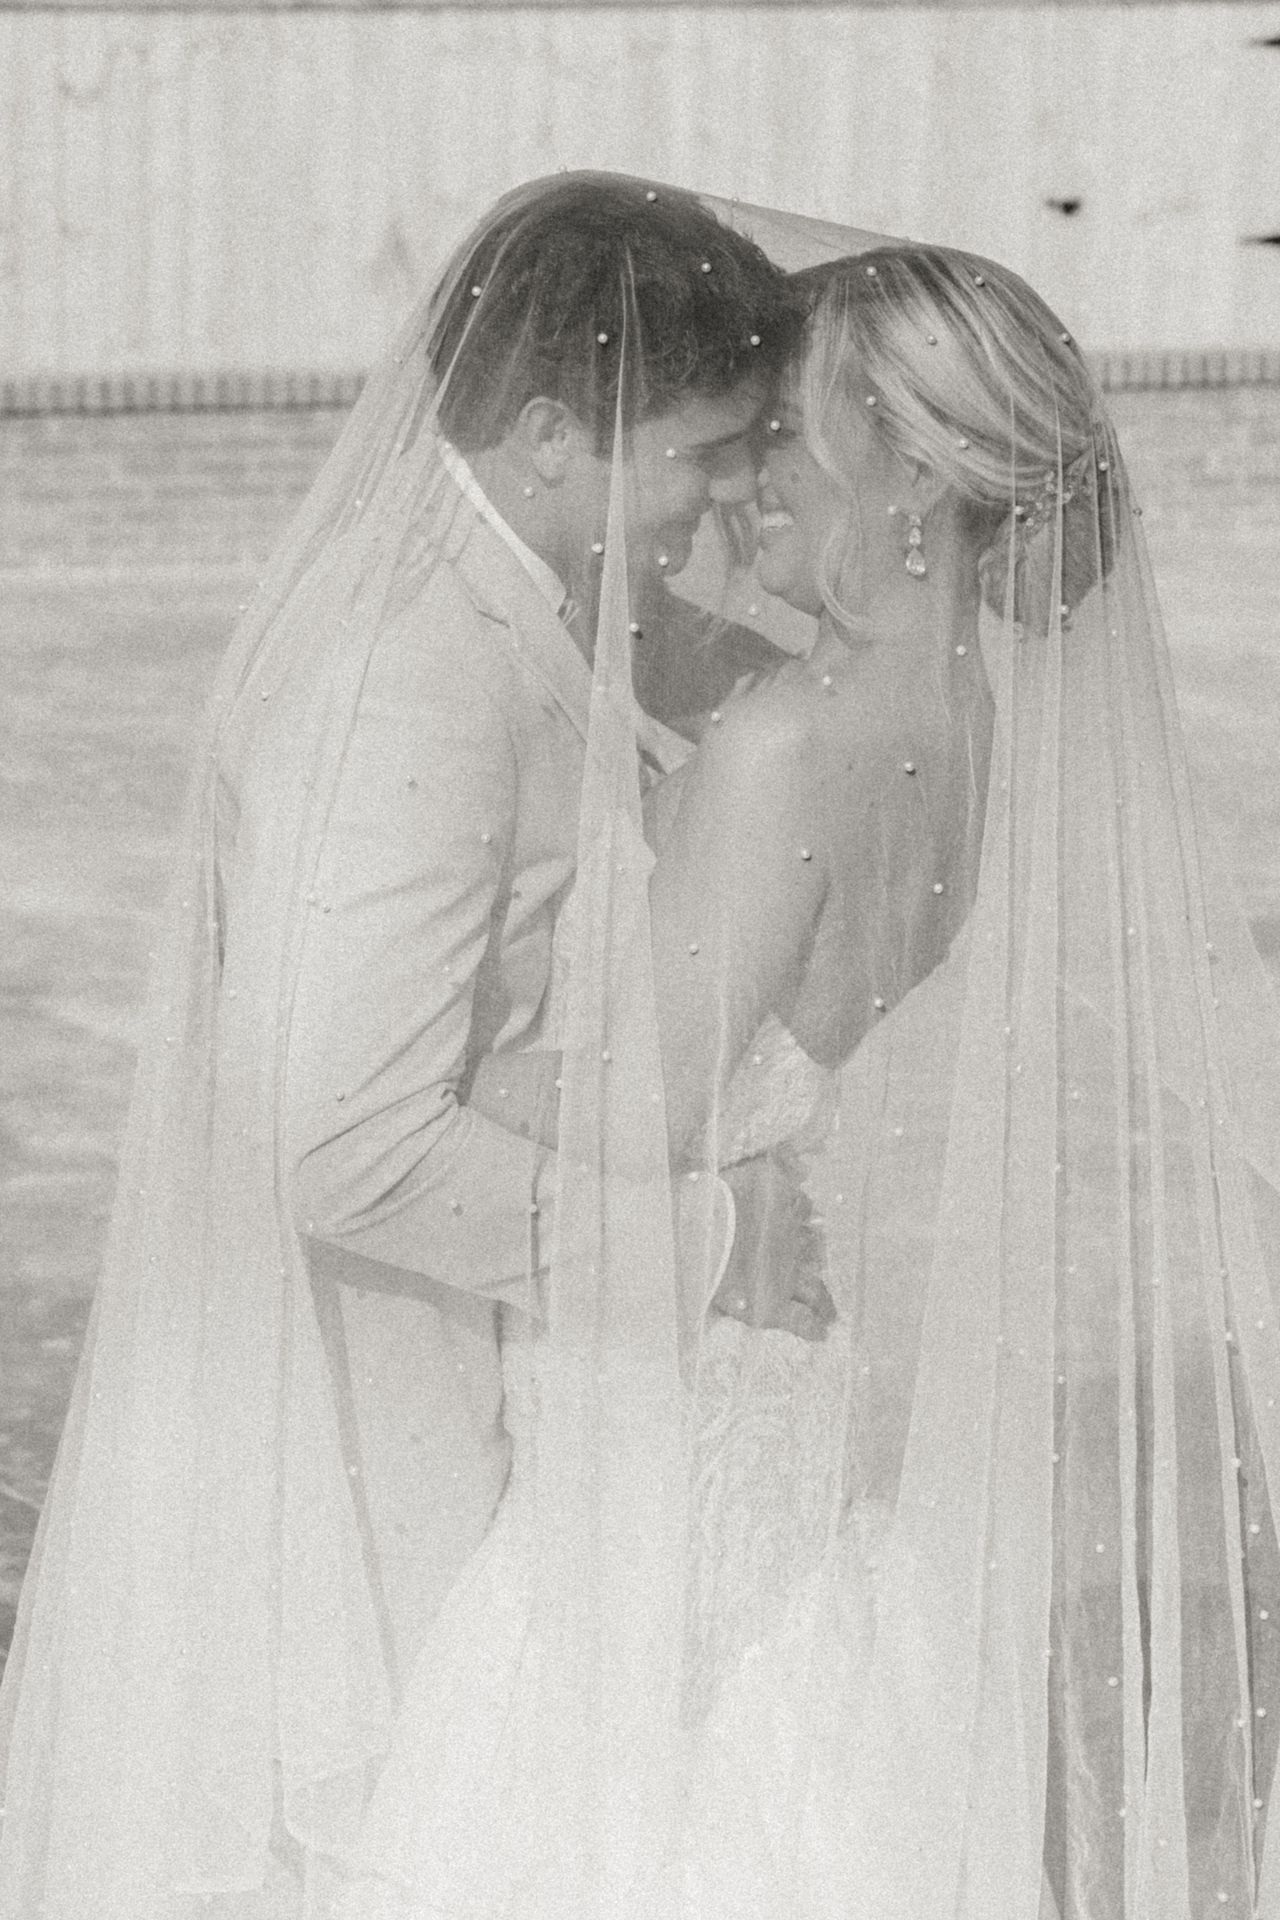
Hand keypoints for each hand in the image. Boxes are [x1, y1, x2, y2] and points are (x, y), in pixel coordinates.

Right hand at [711, 1151, 835, 1341]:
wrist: (696, 1233)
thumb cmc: (707, 1198)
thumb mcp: (742, 1169)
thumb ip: (772, 1163)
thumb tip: (795, 1158)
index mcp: (782, 1204)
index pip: (801, 1206)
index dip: (800, 1213)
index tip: (801, 1217)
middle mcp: (791, 1239)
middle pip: (812, 1247)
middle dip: (813, 1255)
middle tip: (816, 1264)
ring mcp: (786, 1274)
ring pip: (815, 1287)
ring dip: (823, 1297)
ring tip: (830, 1310)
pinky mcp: (774, 1304)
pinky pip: (800, 1319)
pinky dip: (812, 1327)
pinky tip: (821, 1333)